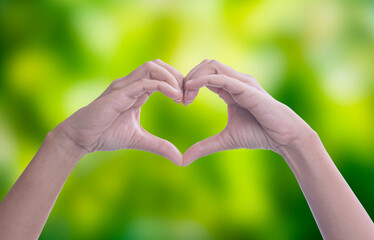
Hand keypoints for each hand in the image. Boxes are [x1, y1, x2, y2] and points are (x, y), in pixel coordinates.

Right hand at [54, 59, 183, 164]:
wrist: (80, 138)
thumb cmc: (106, 135)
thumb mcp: (139, 140)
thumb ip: (160, 146)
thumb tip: (180, 160)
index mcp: (136, 91)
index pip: (160, 75)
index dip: (177, 83)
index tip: (187, 100)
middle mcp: (130, 84)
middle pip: (158, 65)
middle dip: (177, 76)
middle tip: (187, 95)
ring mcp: (124, 86)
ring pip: (152, 66)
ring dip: (171, 77)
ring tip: (180, 95)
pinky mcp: (119, 94)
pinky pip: (144, 82)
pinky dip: (162, 85)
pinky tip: (174, 96)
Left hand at [182, 59, 314, 165]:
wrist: (283, 137)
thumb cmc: (258, 134)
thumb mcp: (225, 140)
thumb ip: (204, 147)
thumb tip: (183, 160)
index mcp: (229, 89)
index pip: (204, 75)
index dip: (189, 84)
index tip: (181, 101)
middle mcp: (235, 81)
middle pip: (206, 65)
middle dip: (188, 77)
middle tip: (180, 97)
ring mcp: (241, 82)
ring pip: (212, 65)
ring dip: (194, 76)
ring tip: (185, 95)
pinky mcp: (247, 88)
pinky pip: (223, 77)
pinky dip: (204, 79)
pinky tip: (191, 88)